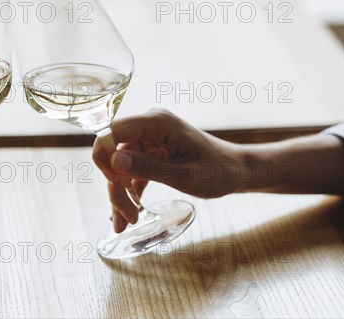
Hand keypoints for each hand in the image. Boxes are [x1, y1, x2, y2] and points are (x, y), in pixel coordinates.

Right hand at [92, 109, 243, 231]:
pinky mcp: (152, 153)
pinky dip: (128, 192)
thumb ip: (148, 168)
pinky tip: (127, 215)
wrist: (239, 172)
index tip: (113, 183)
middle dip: (115, 186)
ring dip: (120, 193)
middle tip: (126, 217)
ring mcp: (149, 140)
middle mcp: (149, 126)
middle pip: (113, 153)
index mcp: (156, 122)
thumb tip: (114, 162)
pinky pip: (131, 171)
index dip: (104, 156)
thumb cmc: (219, 171)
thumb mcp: (184, 174)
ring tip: (127, 222)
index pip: (112, 131)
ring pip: (119, 166)